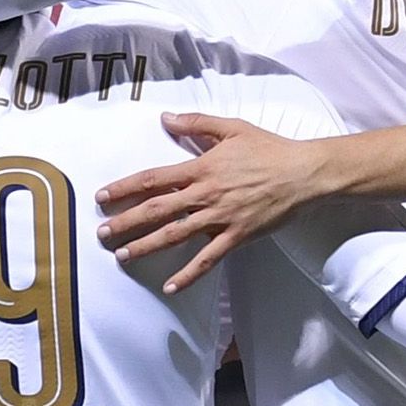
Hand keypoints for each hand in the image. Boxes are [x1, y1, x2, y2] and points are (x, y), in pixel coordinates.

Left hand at [95, 113, 327, 292]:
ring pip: (176, 236)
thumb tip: (165, 119)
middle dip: (126, 222)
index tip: (103, 197)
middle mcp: (206, 194)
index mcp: (201, 168)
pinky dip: (188, 275)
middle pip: (157, 210)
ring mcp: (220, 218)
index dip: (125, 188)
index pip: (154, 179)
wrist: (303, 174)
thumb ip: (196, 123)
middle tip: (102, 233)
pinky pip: (208, 260)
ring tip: (123, 255)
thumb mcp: (232, 128)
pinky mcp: (236, 236)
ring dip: (147, 246)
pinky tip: (170, 286)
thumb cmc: (269, 149)